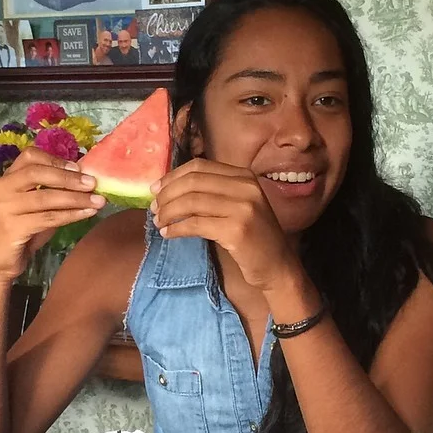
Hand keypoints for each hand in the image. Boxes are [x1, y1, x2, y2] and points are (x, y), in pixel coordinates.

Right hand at [0, 147, 105, 283]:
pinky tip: (87, 214)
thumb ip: (53, 192)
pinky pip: (48, 218)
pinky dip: (71, 215)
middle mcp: (2, 189)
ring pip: (46, 197)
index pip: (29, 157)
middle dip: (69, 178)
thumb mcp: (38, 208)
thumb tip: (85, 180)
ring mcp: (4, 208)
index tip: (79, 167)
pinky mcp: (12, 227)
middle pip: (38, 173)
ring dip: (76, 198)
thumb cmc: (22, 232)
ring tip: (98, 201)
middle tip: (93, 183)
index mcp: (7, 179)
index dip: (56, 160)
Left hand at [150, 159, 300, 291]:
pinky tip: (168, 234)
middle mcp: (246, 187)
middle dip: (167, 195)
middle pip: (193, 182)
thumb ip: (214, 192)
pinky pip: (196, 224)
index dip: (173, 176)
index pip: (200, 166)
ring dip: (168, 212)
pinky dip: (176, 228)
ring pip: (192, 202)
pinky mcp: (237, 230)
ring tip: (158, 222)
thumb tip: (170, 187)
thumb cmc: (254, 238)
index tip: (156, 190)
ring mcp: (243, 208)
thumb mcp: (239, 206)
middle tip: (154, 209)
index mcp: (245, 176)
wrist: (278, 266)